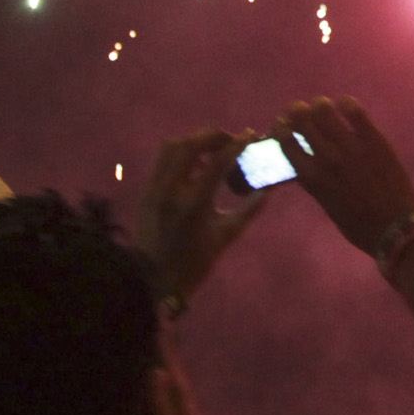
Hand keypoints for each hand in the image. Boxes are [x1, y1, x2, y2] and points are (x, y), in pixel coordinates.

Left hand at [139, 129, 269, 307]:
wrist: (152, 278)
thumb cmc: (193, 262)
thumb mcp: (225, 237)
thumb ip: (248, 211)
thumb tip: (267, 190)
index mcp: (195, 203)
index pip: (217, 162)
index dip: (236, 144)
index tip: (250, 135)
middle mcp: (172, 189)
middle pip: (191, 145)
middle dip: (213, 136)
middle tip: (230, 139)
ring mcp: (155, 188)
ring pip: (171, 147)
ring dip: (194, 141)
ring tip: (211, 149)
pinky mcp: (146, 190)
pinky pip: (162, 160)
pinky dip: (179, 153)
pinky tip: (193, 163)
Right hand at [280, 97, 413, 258]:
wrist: (395, 228)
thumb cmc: (358, 225)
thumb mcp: (327, 206)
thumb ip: (315, 182)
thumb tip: (305, 163)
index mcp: (312, 177)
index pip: (287, 143)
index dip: (281, 129)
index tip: (282, 124)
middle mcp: (327, 158)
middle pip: (303, 122)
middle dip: (297, 112)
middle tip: (299, 109)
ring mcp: (351, 147)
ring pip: (325, 112)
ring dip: (319, 105)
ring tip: (321, 105)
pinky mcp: (374, 141)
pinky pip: (356, 114)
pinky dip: (347, 104)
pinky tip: (344, 103)